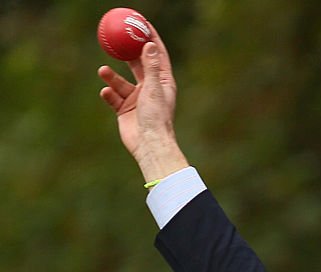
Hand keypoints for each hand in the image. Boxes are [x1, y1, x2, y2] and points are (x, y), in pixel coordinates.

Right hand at [98, 24, 188, 182]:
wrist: (149, 146)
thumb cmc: (155, 118)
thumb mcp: (153, 88)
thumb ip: (150, 66)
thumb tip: (149, 44)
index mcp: (162, 82)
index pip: (156, 55)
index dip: (150, 37)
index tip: (141, 22)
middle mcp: (149, 89)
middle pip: (137, 64)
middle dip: (127, 51)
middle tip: (117, 37)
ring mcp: (136, 100)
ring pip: (121, 82)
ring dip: (111, 76)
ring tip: (102, 71)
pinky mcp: (124, 111)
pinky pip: (113, 97)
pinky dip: (109, 93)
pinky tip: (106, 92)